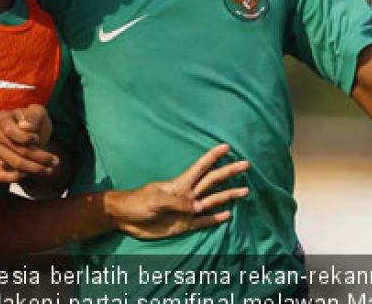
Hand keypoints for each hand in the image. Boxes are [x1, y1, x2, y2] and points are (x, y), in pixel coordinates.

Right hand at [0, 104, 57, 182]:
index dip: (25, 138)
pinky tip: (30, 175)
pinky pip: (0, 175)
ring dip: (35, 168)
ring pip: (14, 163)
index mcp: (2, 118)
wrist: (33, 134)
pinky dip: (16, 177)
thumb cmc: (34, 122)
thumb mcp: (39, 113)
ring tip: (50, 169)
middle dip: (40, 157)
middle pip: (17, 150)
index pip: (10, 132)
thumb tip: (25, 127)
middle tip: (56, 162)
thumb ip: (34, 116)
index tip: (37, 138)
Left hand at [105, 144, 249, 239]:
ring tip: (245, 191)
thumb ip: (177, 202)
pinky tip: (228, 215)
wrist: (125, 218)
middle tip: (246, 164)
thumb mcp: (155, 200)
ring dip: (229, 195)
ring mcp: (188, 210)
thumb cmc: (137, 203)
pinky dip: (216, 219)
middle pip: (213, 181)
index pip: (201, 167)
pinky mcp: (184, 225)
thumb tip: (199, 206)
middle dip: (229, 172)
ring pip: (213, 201)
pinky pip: (204, 221)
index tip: (227, 146)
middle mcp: (188, 195)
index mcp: (180, 184)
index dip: (213, 156)